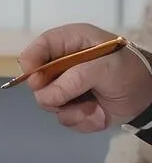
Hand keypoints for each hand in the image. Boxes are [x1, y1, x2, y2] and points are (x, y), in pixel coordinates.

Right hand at [21, 23, 151, 129]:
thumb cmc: (130, 72)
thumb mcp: (104, 69)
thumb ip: (72, 80)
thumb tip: (44, 95)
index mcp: (70, 42)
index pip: (38, 47)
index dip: (31, 63)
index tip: (36, 82)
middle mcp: (63, 63)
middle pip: (37, 79)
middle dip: (54, 94)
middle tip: (69, 99)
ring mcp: (67, 85)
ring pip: (49, 102)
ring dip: (72, 110)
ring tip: (94, 107)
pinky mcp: (73, 105)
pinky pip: (64, 117)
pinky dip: (81, 120)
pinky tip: (98, 114)